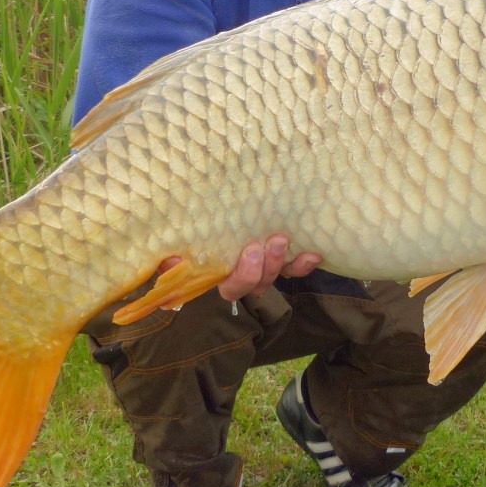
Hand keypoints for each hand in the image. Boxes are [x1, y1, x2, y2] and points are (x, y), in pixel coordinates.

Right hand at [158, 234, 321, 301]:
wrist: (222, 199)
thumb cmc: (202, 221)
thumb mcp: (186, 235)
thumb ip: (176, 253)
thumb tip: (172, 259)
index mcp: (221, 272)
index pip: (232, 287)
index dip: (243, 276)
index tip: (251, 252)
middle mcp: (245, 273)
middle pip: (258, 283)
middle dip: (266, 267)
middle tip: (272, 242)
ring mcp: (265, 264)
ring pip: (277, 274)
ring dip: (283, 262)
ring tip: (284, 240)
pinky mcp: (283, 255)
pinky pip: (295, 266)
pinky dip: (304, 262)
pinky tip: (313, 253)